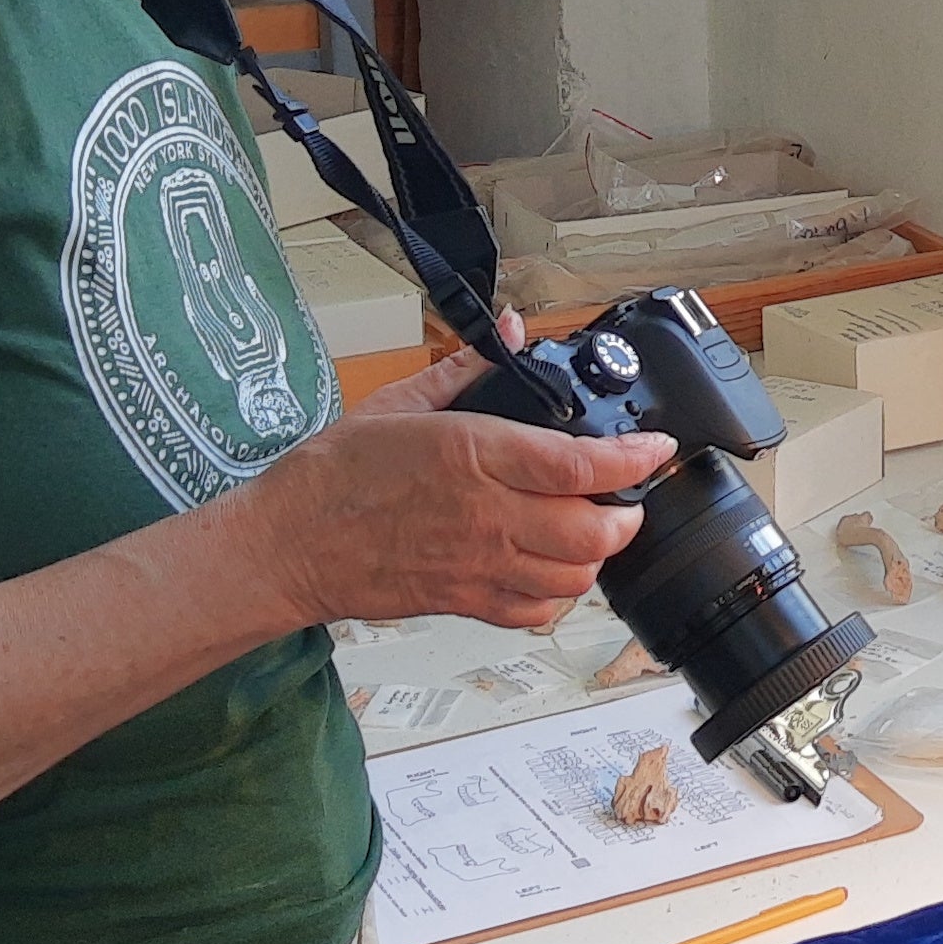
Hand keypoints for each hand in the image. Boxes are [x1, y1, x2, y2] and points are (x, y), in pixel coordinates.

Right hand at [241, 392, 676, 630]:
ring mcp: (478, 565)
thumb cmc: (333, 474)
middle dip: (627, 516)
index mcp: (473, 455)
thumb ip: (466, 366)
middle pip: (594, 533)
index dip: (633, 458)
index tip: (655, 447)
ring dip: (596, 557)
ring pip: (574, 579)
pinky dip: (557, 597)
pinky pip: (535, 612)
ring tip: (590, 532)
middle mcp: (486, 515)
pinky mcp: (464, 602)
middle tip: (624, 497)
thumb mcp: (400, 400)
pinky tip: (549, 570)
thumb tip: (511, 331)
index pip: (580, 463)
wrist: (287, 543)